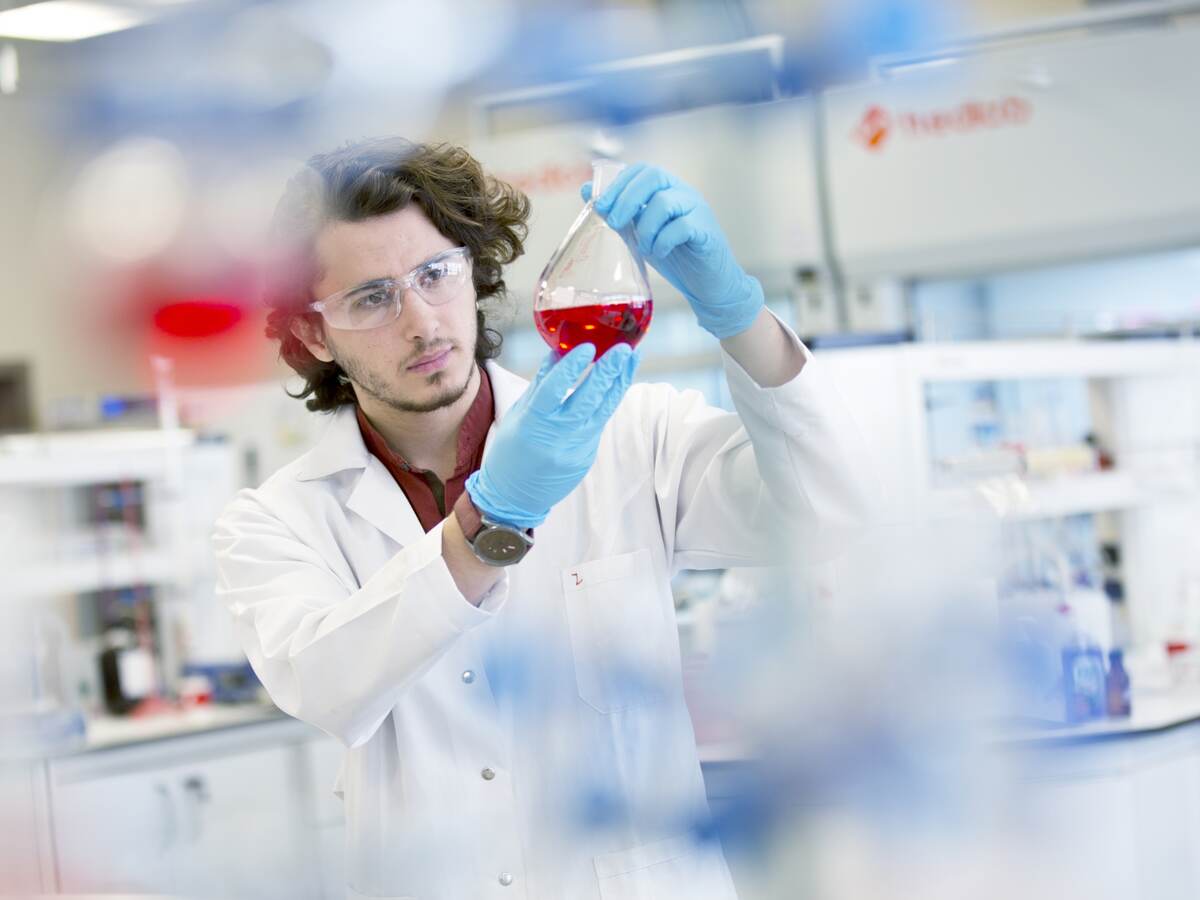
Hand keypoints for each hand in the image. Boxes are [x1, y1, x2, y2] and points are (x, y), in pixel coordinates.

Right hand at [465, 343, 638, 528]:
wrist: (513, 497)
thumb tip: (558, 353)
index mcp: (533, 423)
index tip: (588, 347)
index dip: (572, 368)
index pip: (554, 391)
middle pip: (588, 400)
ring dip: (619, 382)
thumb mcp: (517, 415)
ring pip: (604, 411)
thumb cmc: (509, 452)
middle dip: (609, 371)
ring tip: (631, 358)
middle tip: (624, 348)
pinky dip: (609, 401)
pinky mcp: (587, 457)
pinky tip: (618, 382)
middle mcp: (558, 437)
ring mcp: (576, 449)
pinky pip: (599, 423)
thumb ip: (540, 384)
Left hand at [582, 164, 763, 338]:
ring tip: (644, 247)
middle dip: (627, 199)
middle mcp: (684, 193)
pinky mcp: (706, 231)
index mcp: (667, 189)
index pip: (642, 170)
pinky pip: (681, 226)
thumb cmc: (674, 257)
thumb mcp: (639, 233)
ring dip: (645, 227)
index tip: (599, 205)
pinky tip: (659, 253)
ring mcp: (698, 210)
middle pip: (653, 176)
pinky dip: (663, 241)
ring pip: (664, 202)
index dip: (618, 183)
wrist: (707, 285)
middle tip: (614, 223)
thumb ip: (619, 212)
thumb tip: (585, 189)